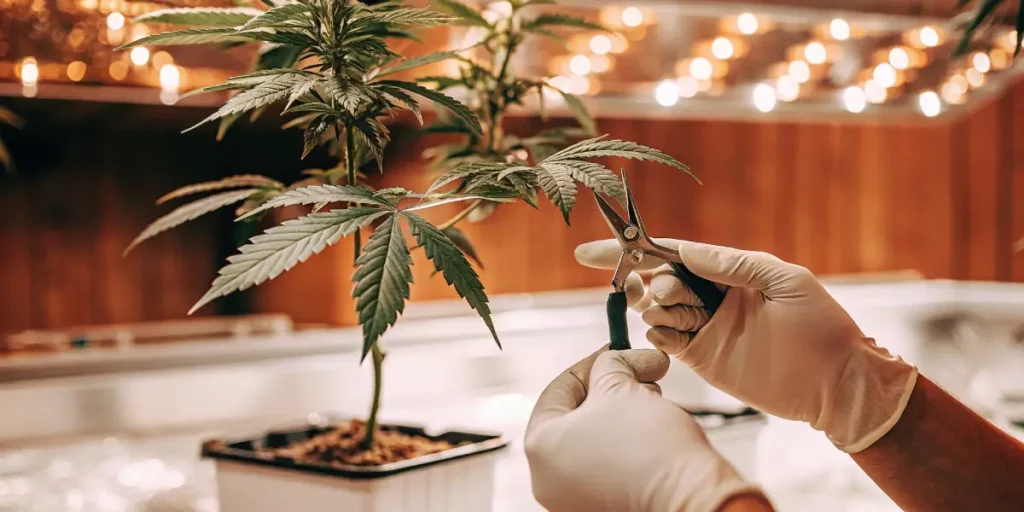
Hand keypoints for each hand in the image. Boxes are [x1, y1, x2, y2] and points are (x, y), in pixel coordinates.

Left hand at [525, 348, 762, 511]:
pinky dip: (627, 443)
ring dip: (623, 413)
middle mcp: (548, 478)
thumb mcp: (621, 387)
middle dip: (613, 388)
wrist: (690, 498)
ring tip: (654, 400)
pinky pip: (608, 466)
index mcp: (541, 447)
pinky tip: (653, 430)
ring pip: (594, 439)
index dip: (592, 364)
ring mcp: (573, 497)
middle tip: (644, 372)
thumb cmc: (650, 446)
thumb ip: (609, 366)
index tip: (618, 351)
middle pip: (576, 416)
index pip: (558, 389)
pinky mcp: (602, 507)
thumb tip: (614, 359)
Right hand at [575, 240, 918, 452]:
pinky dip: (658, 333)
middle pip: (658, 278)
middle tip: (665, 289)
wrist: (838, 384)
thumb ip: (734, 264)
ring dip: (656, 304)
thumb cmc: (822, 327)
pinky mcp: (703, 359)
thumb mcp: (785, 281)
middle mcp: (713, 297)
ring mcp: (706, 328)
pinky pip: (666, 341)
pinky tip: (670, 332)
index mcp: (730, 272)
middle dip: (650, 279)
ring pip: (657, 309)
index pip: (673, 254)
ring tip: (677, 310)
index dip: (633, 250)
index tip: (591, 251)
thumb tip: (687, 250)